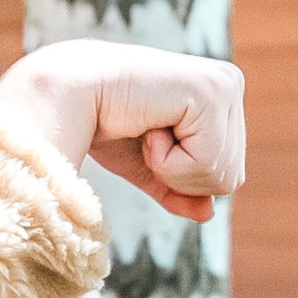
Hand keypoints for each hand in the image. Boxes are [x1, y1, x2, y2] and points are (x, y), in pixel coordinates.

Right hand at [0, 41, 245, 221]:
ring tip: (145, 127)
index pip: (229, 176)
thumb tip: (208, 213)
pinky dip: (168, 161)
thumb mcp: (145, 165)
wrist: (65, 96)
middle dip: (180, 176)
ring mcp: (225, 84)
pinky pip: (207, 162)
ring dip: (172, 167)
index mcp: (220, 97)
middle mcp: (229, 84)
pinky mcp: (212, 90)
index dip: (182, 178)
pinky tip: (147, 124)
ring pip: (222, 175)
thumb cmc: (99, 123)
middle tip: (145, 135)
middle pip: (231, 178)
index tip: (147, 139)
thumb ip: (177, 188)